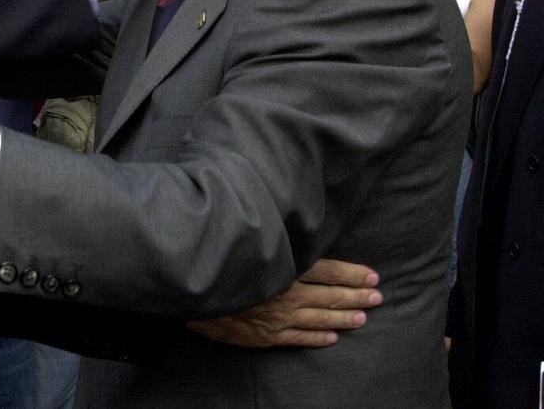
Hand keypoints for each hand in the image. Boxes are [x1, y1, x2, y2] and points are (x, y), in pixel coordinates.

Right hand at [188, 259, 382, 347]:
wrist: (194, 289)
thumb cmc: (220, 261)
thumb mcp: (249, 244)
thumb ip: (273, 242)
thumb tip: (292, 234)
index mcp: (284, 269)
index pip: (326, 272)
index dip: (350, 274)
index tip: (371, 276)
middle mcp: (286, 294)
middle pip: (329, 296)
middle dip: (356, 296)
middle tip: (377, 297)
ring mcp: (278, 318)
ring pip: (320, 319)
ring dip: (344, 318)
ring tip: (363, 318)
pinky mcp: (266, 336)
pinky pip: (299, 338)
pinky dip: (317, 337)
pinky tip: (332, 337)